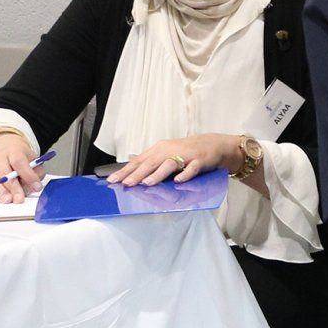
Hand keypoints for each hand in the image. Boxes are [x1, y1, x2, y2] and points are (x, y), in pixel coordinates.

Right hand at [0, 131, 41, 203]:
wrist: (0, 144)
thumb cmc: (17, 153)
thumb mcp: (31, 156)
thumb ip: (36, 170)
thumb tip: (36, 185)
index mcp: (13, 151)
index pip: (19, 163)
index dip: (28, 176)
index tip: (36, 187)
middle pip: (5, 173)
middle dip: (13, 188)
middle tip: (19, 199)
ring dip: (0, 192)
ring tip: (7, 200)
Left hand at [107, 133, 242, 186]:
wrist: (214, 144)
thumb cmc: (188, 152)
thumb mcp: (167, 155)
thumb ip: (152, 163)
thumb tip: (131, 175)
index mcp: (159, 149)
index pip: (139, 160)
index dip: (126, 170)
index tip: (113, 180)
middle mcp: (170, 150)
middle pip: (151, 162)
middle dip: (138, 173)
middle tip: (126, 183)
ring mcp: (185, 155)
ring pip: (169, 164)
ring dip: (157, 174)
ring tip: (147, 183)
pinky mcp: (200, 160)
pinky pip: (192, 168)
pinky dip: (185, 174)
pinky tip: (178, 180)